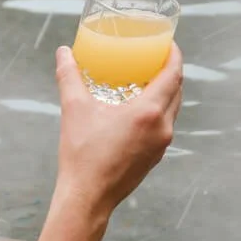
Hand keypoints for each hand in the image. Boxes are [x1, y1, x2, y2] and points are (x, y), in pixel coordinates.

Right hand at [54, 43, 182, 218]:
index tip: (167, 42)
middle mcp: (162, 127)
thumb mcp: (74, 109)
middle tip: (153, 59)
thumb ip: (69, 76)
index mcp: (148, 112)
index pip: (173, 74)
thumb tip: (64, 52)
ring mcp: (161, 144)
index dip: (173, 55)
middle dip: (169, 71)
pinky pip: (162, 127)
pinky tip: (136, 112)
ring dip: (163, 93)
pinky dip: (156, 112)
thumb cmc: (82, 154)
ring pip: (171, 110)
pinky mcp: (154, 157)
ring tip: (145, 82)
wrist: (87, 197)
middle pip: (176, 91)